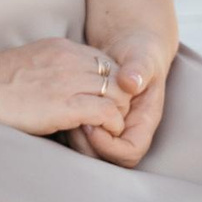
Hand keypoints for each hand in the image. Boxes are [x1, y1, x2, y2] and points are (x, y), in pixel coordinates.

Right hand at [0, 37, 130, 137]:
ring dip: (118, 113)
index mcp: (63, 48)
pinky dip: (112, 124)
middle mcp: (71, 61)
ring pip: (119, 95)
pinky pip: (108, 113)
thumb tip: (71, 80)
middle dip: (120, 98)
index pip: (107, 62)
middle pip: (118, 78)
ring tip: (107, 126)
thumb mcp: (34, 58)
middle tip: (110, 115)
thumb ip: (57, 63)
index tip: (103, 98)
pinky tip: (100, 131)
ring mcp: (70, 82)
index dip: (112, 82)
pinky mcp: (68, 105)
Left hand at [75, 24, 176, 168]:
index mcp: (144, 120)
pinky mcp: (93, 115)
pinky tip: (57, 106)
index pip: (130, 151)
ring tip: (62, 114)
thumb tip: (130, 83)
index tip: (91, 125)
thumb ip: (140, 69)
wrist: (129, 44)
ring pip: (90, 148)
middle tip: (71, 121)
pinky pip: (80, 133)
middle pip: (107, 157)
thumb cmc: (140, 52)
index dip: (110, 145)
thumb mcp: (143, 57)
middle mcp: (127, 127)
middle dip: (87, 145)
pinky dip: (68, 125)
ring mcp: (110, 124)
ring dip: (74, 137)